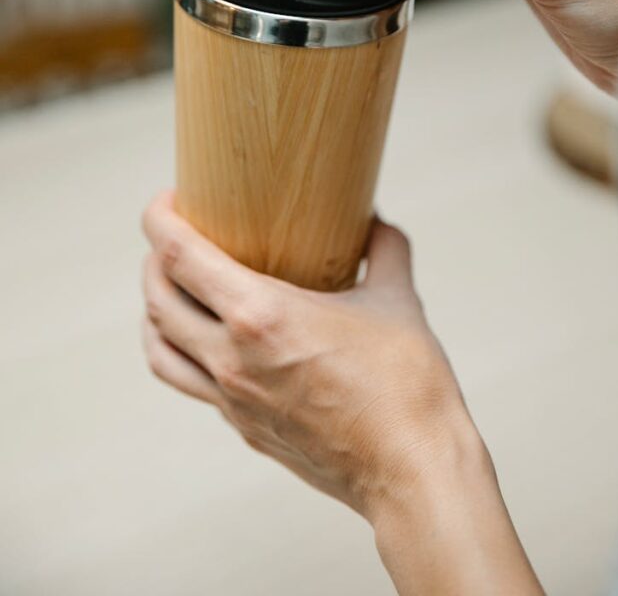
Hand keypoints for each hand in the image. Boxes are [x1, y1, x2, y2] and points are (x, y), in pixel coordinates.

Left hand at [142, 191, 470, 515]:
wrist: (410, 470)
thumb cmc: (405, 384)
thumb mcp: (397, 300)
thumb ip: (384, 250)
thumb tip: (376, 221)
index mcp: (260, 317)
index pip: (178, 256)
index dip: (159, 219)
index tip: (167, 200)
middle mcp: (231, 359)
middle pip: (157, 300)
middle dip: (153, 260)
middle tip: (170, 238)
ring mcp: (232, 400)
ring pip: (160, 349)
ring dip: (154, 312)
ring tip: (171, 290)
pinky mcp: (244, 428)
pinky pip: (191, 383)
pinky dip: (183, 351)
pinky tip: (210, 342)